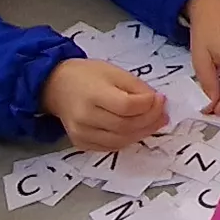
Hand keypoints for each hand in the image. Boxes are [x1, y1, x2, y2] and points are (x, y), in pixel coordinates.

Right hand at [44, 56, 167, 151]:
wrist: (56, 86)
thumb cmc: (86, 75)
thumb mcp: (114, 72)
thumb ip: (136, 87)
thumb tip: (156, 102)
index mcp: (93, 94)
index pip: (127, 106)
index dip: (149, 105)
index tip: (160, 98)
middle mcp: (85, 117)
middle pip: (126, 126)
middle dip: (150, 121)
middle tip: (162, 114)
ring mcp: (81, 133)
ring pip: (121, 141)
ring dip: (142, 133)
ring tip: (154, 123)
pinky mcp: (81, 143)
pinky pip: (111, 147)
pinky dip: (127, 140)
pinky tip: (136, 130)